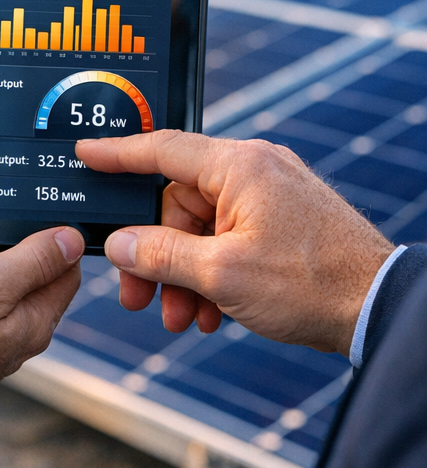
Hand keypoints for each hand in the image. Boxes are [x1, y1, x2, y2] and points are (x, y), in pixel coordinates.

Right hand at [75, 131, 394, 354]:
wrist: (383, 309)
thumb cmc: (314, 283)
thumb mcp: (222, 274)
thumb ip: (161, 254)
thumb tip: (120, 244)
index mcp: (238, 166)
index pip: (160, 150)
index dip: (116, 154)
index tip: (84, 153)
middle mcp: (253, 170)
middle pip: (176, 204)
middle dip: (155, 255)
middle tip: (138, 296)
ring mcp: (268, 194)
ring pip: (200, 228)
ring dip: (183, 274)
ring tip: (183, 317)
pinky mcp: (280, 219)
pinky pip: (227, 238)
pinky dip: (212, 273)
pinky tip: (213, 313)